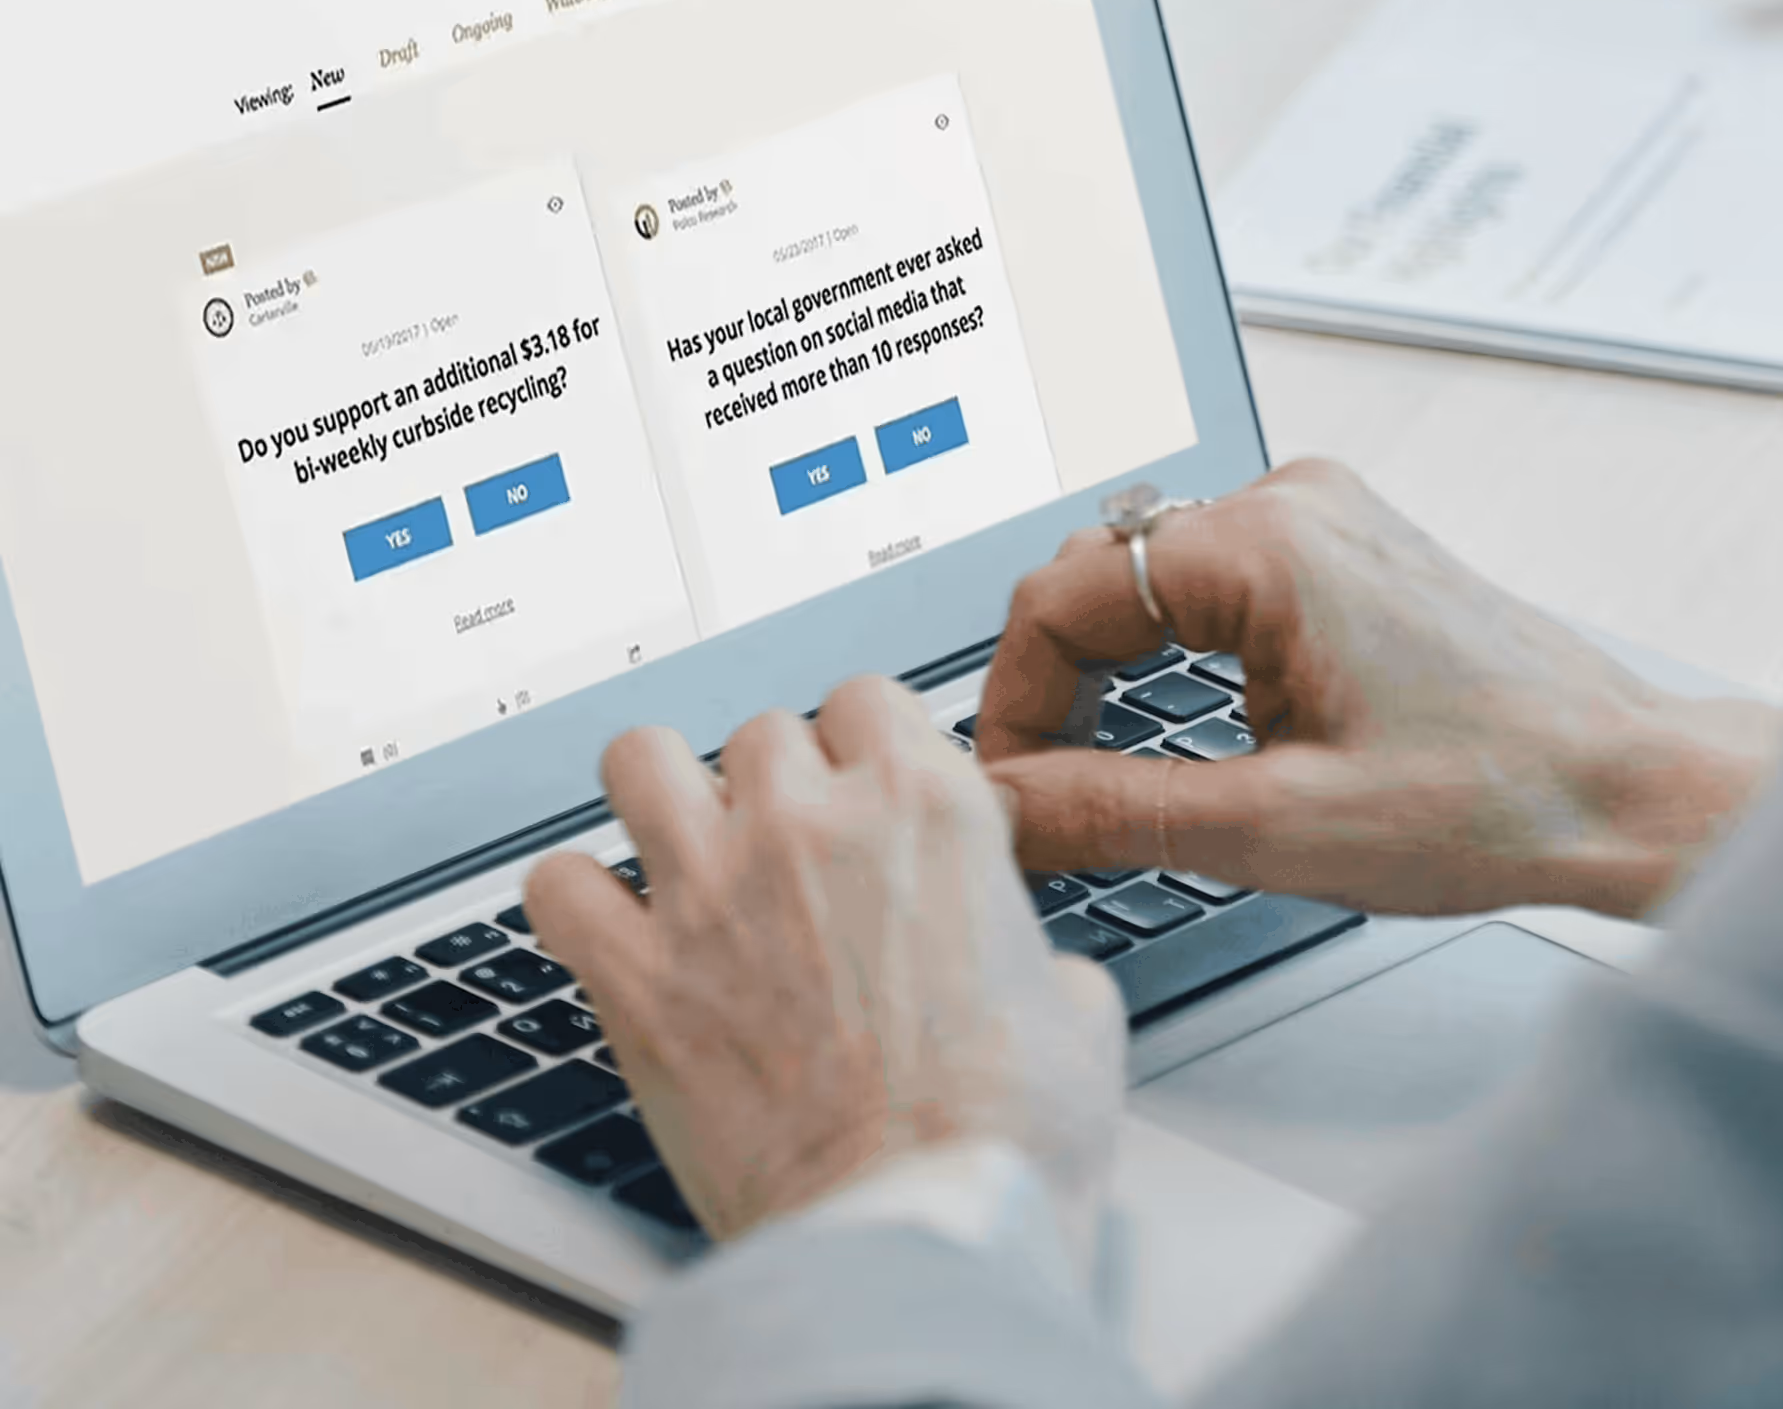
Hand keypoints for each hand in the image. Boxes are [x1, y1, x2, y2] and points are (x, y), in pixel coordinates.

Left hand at [527, 680, 1124, 1250]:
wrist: (920, 1236)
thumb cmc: (1002, 1137)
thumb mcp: (1073, 1007)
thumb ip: (1033, 949)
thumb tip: (1032, 971)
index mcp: (926, 806)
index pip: (866, 698)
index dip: (865, 750)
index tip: (864, 794)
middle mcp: (809, 823)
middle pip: (761, 730)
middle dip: (775, 784)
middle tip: (788, 853)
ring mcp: (711, 892)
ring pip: (641, 760)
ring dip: (662, 796)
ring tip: (680, 845)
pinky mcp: (637, 981)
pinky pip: (557, 885)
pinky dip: (576, 901)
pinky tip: (608, 929)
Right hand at [980, 460, 1782, 921]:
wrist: (1621, 786)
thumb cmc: (1491, 798)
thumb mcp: (1276, 827)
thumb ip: (1113, 810)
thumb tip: (1000, 807)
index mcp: (1267, 541)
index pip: (1062, 592)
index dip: (1013, 699)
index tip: (1008, 788)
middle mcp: (1292, 499)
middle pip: (1100, 573)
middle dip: (1056, 686)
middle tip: (1045, 798)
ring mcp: (1324, 516)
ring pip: (1153, 578)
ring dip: (1115, 672)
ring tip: (1110, 778)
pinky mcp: (1347, 550)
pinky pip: (1215, 582)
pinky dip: (1177, 655)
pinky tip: (1191, 735)